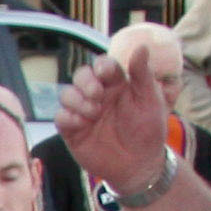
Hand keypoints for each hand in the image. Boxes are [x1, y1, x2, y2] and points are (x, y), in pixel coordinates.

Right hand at [57, 51, 173, 197]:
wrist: (138, 164)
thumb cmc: (148, 130)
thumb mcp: (150, 100)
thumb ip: (143, 74)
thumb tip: (142, 46)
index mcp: (117, 84)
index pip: (103, 65)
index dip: (101, 66)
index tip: (105, 74)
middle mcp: (98, 95)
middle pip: (80, 76)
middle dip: (86, 82)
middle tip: (97, 95)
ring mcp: (83, 112)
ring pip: (66, 94)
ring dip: (77, 100)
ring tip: (93, 114)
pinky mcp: (72, 131)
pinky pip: (60, 117)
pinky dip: (68, 117)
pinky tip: (83, 124)